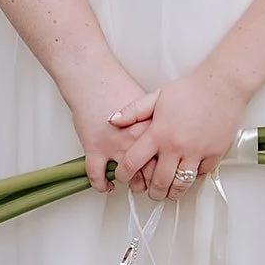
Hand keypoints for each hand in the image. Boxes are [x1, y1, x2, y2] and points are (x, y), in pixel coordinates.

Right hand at [61, 61, 157, 192]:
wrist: (93, 78)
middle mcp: (134, 139)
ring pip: (127, 177)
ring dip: (130, 184)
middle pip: (149, 172)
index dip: (169, 170)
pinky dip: (101, 185)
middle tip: (152, 186)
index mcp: (150, 127)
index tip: (169, 174)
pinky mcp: (94, 149)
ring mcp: (114, 146)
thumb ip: (158, 122)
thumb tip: (171, 136)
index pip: (166, 158)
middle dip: (152, 183)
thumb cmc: (118, 87)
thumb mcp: (147, 102)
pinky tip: (106, 186)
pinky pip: (98, 176)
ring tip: (132, 183)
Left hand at [111, 65, 249, 200]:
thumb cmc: (191, 89)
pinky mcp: (214, 155)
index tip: (123, 177)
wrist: (222, 85)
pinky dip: (192, 178)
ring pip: (180, 185)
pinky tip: (187, 175)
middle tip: (150, 191)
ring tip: (168, 192)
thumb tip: (113, 120)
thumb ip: (133, 111)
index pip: (133, 162)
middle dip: (151, 192)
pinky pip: (200, 175)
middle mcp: (176, 146)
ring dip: (172, 193)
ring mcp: (196, 152)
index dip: (123, 174)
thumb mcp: (157, 96)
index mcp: (159, 133)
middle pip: (159, 182)